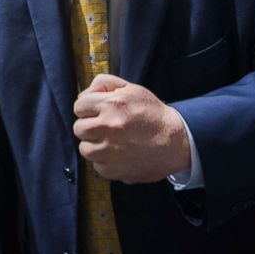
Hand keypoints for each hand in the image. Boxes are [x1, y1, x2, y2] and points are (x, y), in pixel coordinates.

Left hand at [73, 74, 190, 183]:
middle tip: (102, 127)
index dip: (87, 108)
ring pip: (85, 149)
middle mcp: (108, 127)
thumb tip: (85, 94)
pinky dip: (104, 161)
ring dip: (94, 145)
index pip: (79, 106)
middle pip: (78, 128)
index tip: (95, 112)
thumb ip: (105, 84)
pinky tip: (118, 154)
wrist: (175, 141)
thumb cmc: (152, 114)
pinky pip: (97, 165)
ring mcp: (110, 151)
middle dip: (88, 127)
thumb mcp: (132, 89)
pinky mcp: (115, 170)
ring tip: (110, 142)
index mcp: (111, 105)